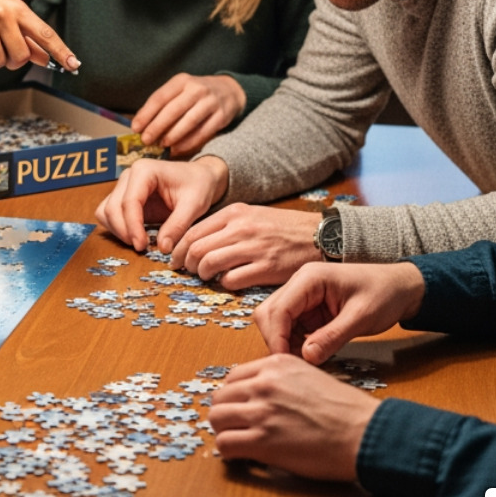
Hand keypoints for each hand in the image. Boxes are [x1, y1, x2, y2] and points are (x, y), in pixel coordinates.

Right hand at [0, 0, 79, 71]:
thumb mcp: (6, 14)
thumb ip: (25, 36)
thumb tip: (45, 58)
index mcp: (19, 8)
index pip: (46, 34)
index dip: (61, 51)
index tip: (74, 64)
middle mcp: (4, 14)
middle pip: (20, 57)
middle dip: (11, 60)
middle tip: (0, 47)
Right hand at [94, 157, 227, 252]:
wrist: (200, 178)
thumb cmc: (199, 185)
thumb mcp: (194, 205)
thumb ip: (178, 225)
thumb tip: (163, 248)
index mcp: (144, 171)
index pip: (129, 202)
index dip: (132, 227)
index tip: (142, 246)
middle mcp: (129, 176)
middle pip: (112, 208)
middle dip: (123, 231)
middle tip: (141, 247)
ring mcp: (124, 187)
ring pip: (106, 212)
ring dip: (117, 230)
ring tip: (138, 243)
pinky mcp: (124, 198)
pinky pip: (110, 215)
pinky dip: (117, 228)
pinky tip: (135, 237)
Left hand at [131, 73, 245, 156]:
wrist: (229, 91)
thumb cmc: (195, 94)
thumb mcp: (179, 90)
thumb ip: (162, 105)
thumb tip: (140, 126)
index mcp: (182, 81)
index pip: (160, 97)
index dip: (146, 114)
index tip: (136, 128)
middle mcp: (197, 89)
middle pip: (173, 110)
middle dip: (157, 127)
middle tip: (146, 140)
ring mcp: (211, 102)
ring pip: (188, 122)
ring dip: (173, 136)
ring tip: (162, 145)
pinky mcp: (222, 116)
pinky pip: (203, 132)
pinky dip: (188, 143)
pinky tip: (177, 149)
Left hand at [170, 204, 322, 288]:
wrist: (320, 236)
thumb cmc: (285, 228)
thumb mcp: (253, 214)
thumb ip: (227, 225)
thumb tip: (198, 240)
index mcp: (235, 213)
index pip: (193, 231)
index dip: (178, 248)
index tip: (174, 258)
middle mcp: (241, 228)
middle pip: (196, 248)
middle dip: (185, 263)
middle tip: (186, 270)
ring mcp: (254, 248)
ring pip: (209, 264)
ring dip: (202, 274)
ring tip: (205, 277)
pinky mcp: (266, 268)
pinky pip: (231, 280)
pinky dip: (223, 284)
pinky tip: (227, 282)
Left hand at [208, 354, 378, 480]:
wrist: (365, 433)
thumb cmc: (347, 411)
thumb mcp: (311, 377)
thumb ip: (283, 381)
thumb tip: (261, 396)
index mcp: (277, 364)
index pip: (234, 377)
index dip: (236, 397)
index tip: (241, 409)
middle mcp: (265, 383)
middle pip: (221, 397)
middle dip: (226, 413)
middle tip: (237, 428)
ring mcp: (262, 411)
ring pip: (217, 418)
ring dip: (224, 432)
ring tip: (238, 442)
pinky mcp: (263, 440)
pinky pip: (225, 444)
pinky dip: (229, 452)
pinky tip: (243, 456)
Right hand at [253, 262, 427, 364]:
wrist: (400, 287)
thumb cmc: (384, 293)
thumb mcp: (361, 317)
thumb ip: (332, 337)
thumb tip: (306, 357)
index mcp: (310, 278)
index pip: (279, 309)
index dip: (277, 337)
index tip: (284, 362)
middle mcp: (300, 284)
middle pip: (269, 314)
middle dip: (276, 340)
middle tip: (292, 365)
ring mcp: (302, 296)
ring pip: (276, 322)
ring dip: (284, 343)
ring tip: (303, 362)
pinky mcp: (307, 309)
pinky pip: (291, 328)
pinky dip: (294, 343)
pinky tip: (309, 355)